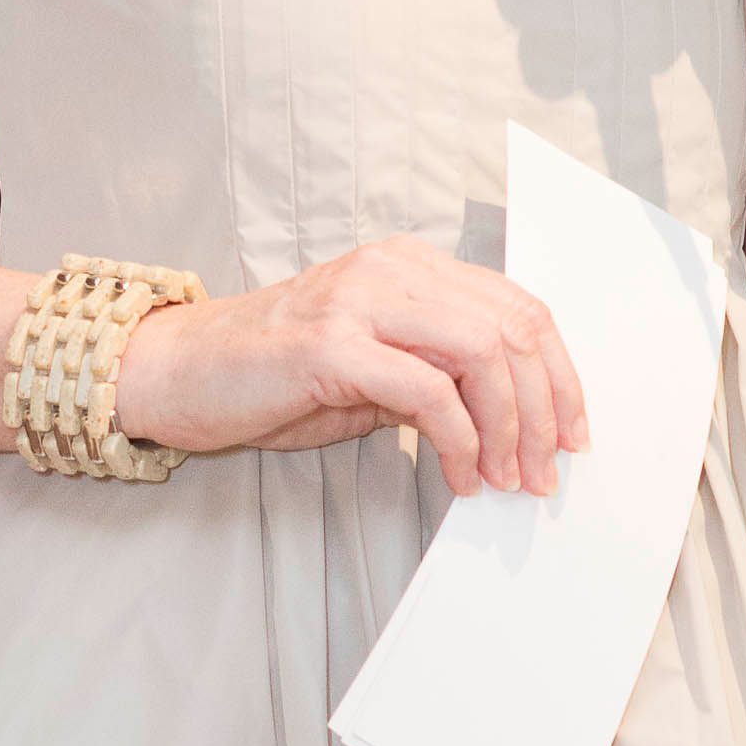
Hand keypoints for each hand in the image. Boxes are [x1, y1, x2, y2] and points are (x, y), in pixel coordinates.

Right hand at [111, 237, 584, 499]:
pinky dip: (459, 441)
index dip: (559, 375)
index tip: (569, 434)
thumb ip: (437, 378)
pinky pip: (427, 391)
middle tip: (541, 473)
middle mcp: (392, 268)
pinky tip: (459, 476)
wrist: (177, 373)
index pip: (517, 308)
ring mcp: (360, 300)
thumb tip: (510, 427)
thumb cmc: (270, 378)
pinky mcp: (331, 344)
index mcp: (410, 265)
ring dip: (508, 428)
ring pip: (481, 354)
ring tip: (505, 479)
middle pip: (513, 329)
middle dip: (543, 410)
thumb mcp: (371, 372)